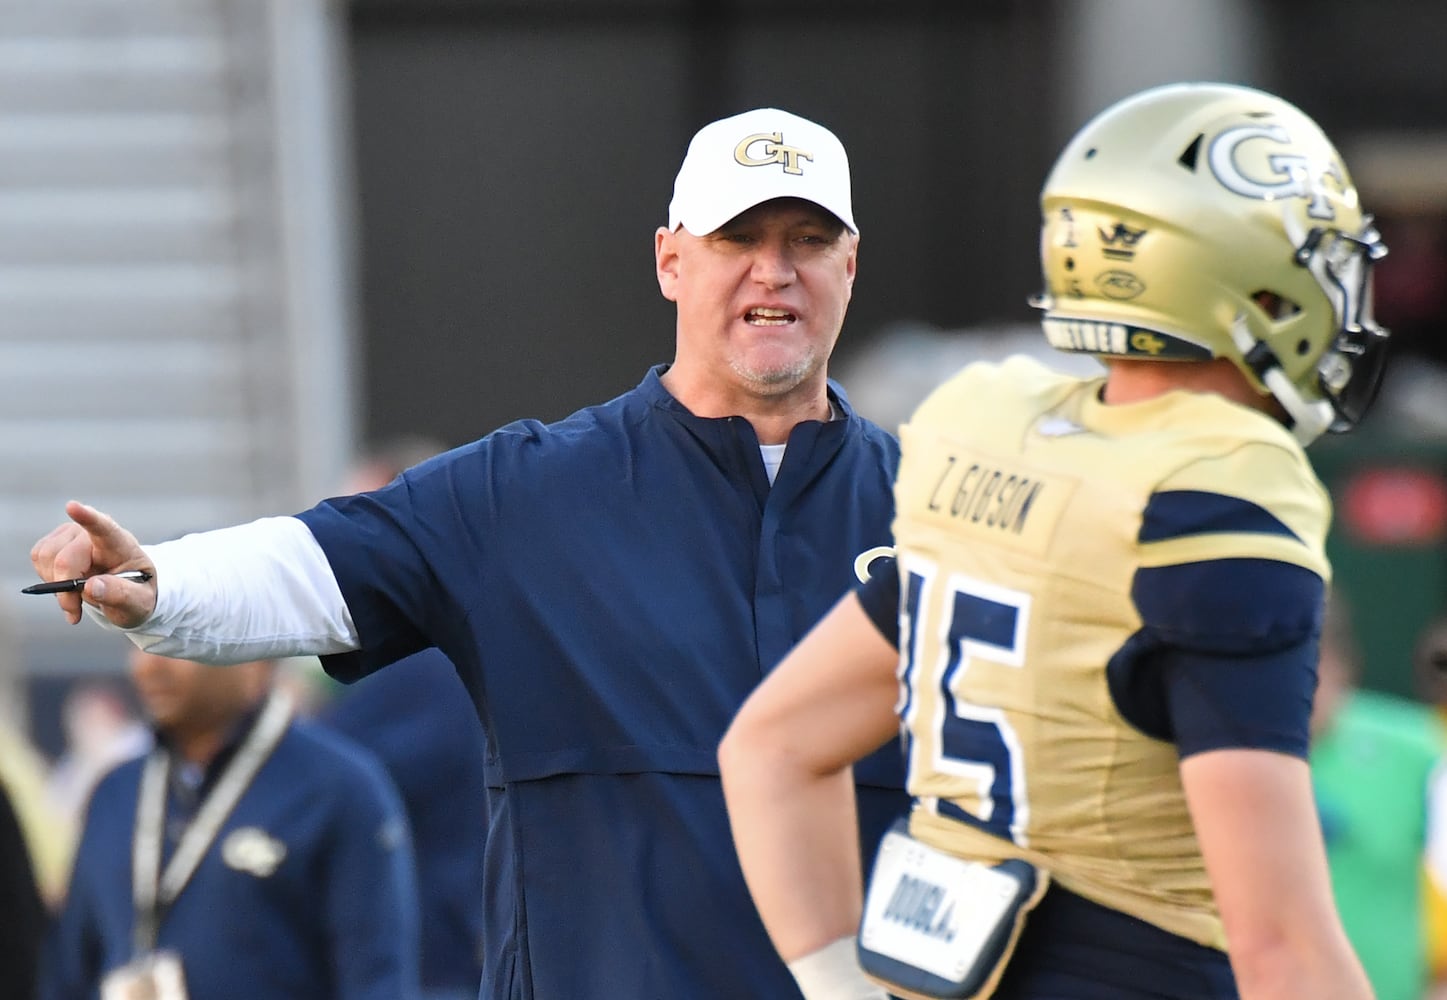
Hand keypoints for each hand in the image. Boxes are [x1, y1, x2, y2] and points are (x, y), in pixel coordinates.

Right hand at [29, 501, 156, 627]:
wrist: (126, 591)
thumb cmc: (135, 594)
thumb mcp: (138, 603)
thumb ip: (120, 595)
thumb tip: (90, 587)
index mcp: (121, 544)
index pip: (104, 527)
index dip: (87, 517)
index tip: (72, 507)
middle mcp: (93, 533)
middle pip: (65, 560)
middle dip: (65, 591)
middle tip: (74, 611)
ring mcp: (72, 533)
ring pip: (45, 558)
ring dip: (56, 585)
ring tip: (77, 595)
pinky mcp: (55, 540)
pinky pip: (38, 559)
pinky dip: (48, 579)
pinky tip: (67, 585)